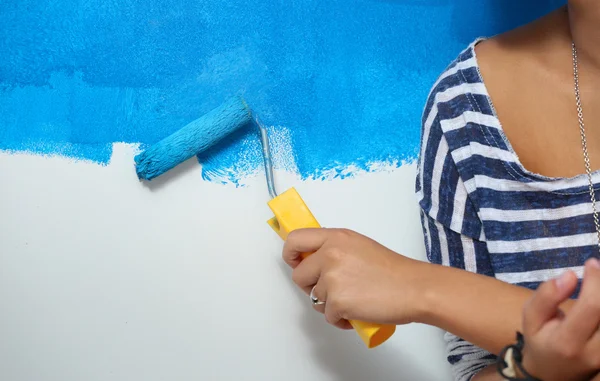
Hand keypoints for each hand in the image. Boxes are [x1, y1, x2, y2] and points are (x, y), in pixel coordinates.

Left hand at [281, 228, 424, 328]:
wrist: (414, 288)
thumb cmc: (392, 270)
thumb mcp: (358, 246)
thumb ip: (333, 249)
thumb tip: (313, 261)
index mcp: (335, 238)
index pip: (295, 240)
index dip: (290, 254)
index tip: (295, 263)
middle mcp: (330, 255)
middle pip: (299, 276)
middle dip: (311, 287)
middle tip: (331, 290)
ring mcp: (332, 279)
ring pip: (314, 299)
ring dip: (330, 304)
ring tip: (353, 300)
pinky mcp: (338, 302)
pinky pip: (328, 316)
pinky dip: (341, 319)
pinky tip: (357, 313)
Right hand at [519, 258, 599, 380]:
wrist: (551, 373)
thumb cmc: (540, 339)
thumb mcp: (530, 317)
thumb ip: (546, 296)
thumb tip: (570, 275)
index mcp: (566, 342)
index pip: (592, 306)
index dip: (596, 280)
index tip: (591, 263)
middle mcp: (593, 352)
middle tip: (598, 270)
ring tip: (598, 283)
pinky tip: (599, 298)